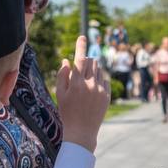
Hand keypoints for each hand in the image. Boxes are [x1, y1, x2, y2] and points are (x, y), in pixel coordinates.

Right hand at [54, 35, 109, 151]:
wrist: (82, 131)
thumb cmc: (67, 112)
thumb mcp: (60, 94)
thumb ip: (62, 75)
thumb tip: (66, 60)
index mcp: (76, 83)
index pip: (80, 59)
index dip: (81, 46)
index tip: (82, 36)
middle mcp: (90, 85)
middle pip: (91, 62)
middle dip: (86, 62)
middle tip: (80, 71)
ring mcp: (100, 90)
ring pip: (99, 70)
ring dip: (92, 71)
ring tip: (84, 85)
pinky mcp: (107, 96)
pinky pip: (104, 80)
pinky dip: (98, 81)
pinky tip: (92, 92)